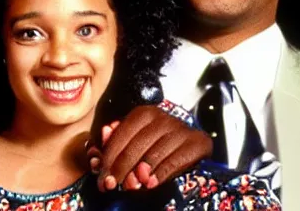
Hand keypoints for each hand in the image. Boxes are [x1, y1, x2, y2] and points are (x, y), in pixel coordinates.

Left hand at [88, 105, 212, 191]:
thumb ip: (118, 139)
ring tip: (131, 185)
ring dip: (140, 172)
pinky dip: (161, 173)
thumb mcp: (135, 140)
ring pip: (156, 151)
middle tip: (112, 184)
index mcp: (145, 114)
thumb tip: (105, 133)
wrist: (190, 144)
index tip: (102, 175)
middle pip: (138, 143)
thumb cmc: (157, 144)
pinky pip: (176, 159)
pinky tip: (151, 184)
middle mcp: (163, 117)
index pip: (123, 133)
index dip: (110, 156)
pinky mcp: (197, 142)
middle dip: (122, 167)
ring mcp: (181, 129)